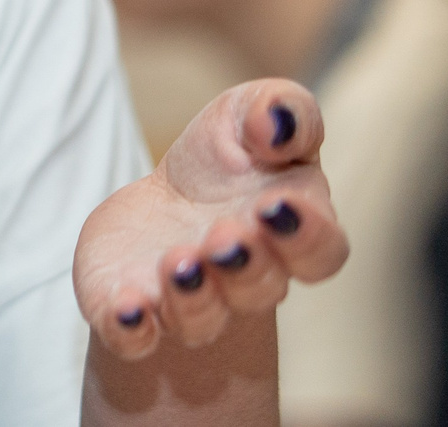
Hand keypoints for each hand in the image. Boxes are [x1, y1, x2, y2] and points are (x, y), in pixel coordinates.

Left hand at [76, 78, 348, 360]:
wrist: (162, 208)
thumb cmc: (223, 162)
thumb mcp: (249, 112)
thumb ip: (282, 108)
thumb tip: (274, 127)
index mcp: (290, 230)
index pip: (321, 251)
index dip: (306, 237)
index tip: (274, 205)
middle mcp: (245, 277)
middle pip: (260, 288)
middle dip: (244, 266)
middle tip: (222, 236)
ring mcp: (189, 300)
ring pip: (200, 319)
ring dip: (191, 297)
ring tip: (176, 261)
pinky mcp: (133, 312)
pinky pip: (134, 338)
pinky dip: (131, 329)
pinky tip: (126, 309)